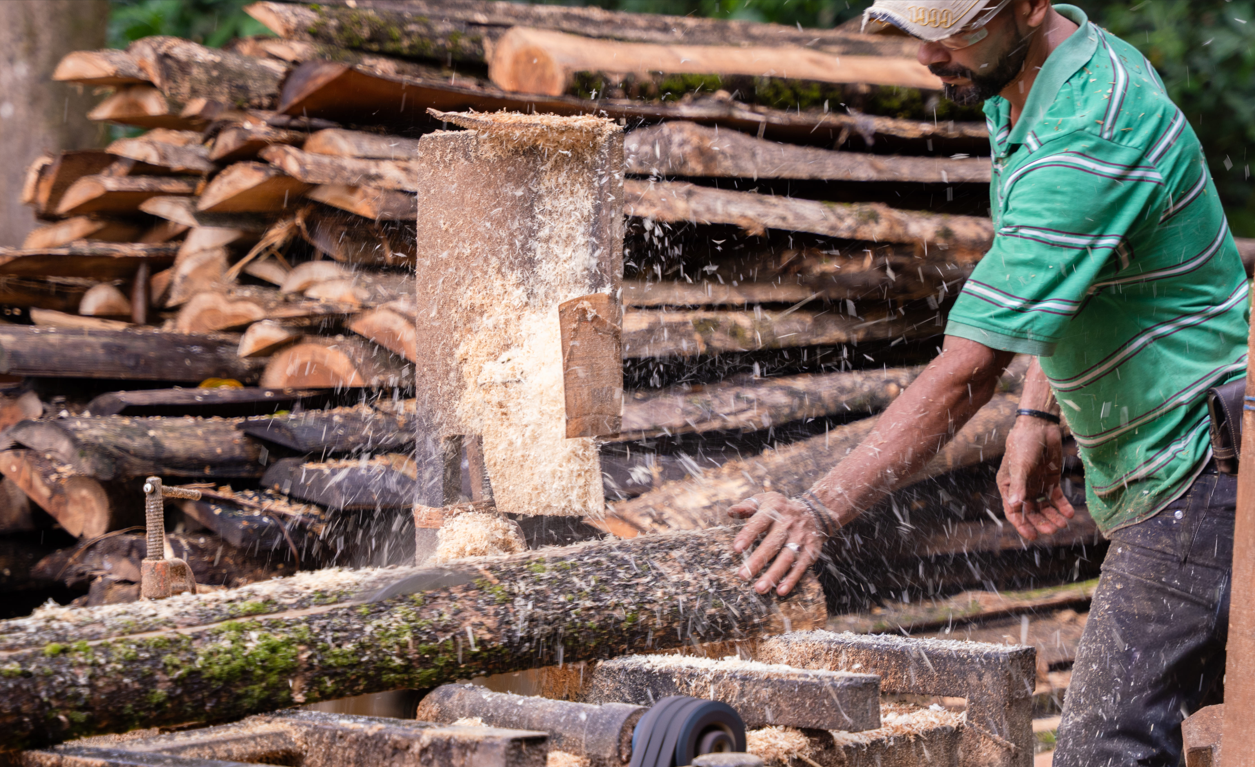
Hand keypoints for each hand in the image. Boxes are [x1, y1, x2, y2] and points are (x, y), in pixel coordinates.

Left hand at [727, 491, 826, 596]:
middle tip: (742, 575)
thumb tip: (730, 511)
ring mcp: (800, 538)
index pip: (759, 523)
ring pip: (786, 558)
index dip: (748, 535)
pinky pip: (801, 567)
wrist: (815, 512)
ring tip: (759, 588)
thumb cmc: (781, 508)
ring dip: (773, 575)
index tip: (737, 549)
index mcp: (773, 510)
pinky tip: (780, 591)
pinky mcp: (810, 551)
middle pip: (772, 544)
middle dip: (757, 561)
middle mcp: (788, 524)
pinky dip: (791, 580)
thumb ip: (747, 506)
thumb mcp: (765, 500)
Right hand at [997, 417, 1075, 540]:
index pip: (1013, 511)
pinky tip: (1070, 513)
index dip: (1022, 525)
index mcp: (1009, 487)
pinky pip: (1057, 498)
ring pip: (1045, 508)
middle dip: (1041, 522)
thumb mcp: (1020, 465)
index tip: (1032, 536)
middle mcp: (1023, 489)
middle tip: (1053, 530)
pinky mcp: (1051, 480)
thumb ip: (1019, 486)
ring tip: (1063, 524)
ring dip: (1053, 517)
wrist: (1040, 427)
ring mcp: (1037, 485)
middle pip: (1031, 512)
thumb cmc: (1023, 444)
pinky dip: (1063, 507)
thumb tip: (1014, 505)